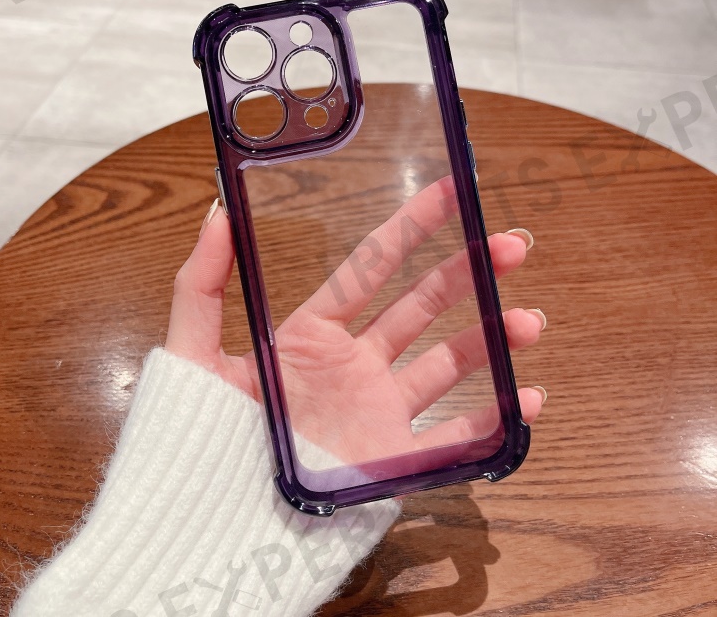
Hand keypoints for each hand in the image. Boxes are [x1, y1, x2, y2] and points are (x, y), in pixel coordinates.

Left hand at [166, 177, 546, 464]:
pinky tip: (527, 396)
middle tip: (511, 247)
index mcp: (313, 334)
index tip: (448, 194)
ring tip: (529, 320)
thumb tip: (216, 215)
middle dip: (468, 273)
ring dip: (491, 338)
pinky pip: (455, 435)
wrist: (215, 526)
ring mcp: (378, 410)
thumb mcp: (193, 353)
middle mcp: (353, 365)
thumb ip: (200, 283)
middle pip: (422, 306)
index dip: (411, 228)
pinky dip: (495, 418)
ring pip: (448, 362)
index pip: (372, 267)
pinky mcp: (394, 457)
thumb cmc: (199, 437)